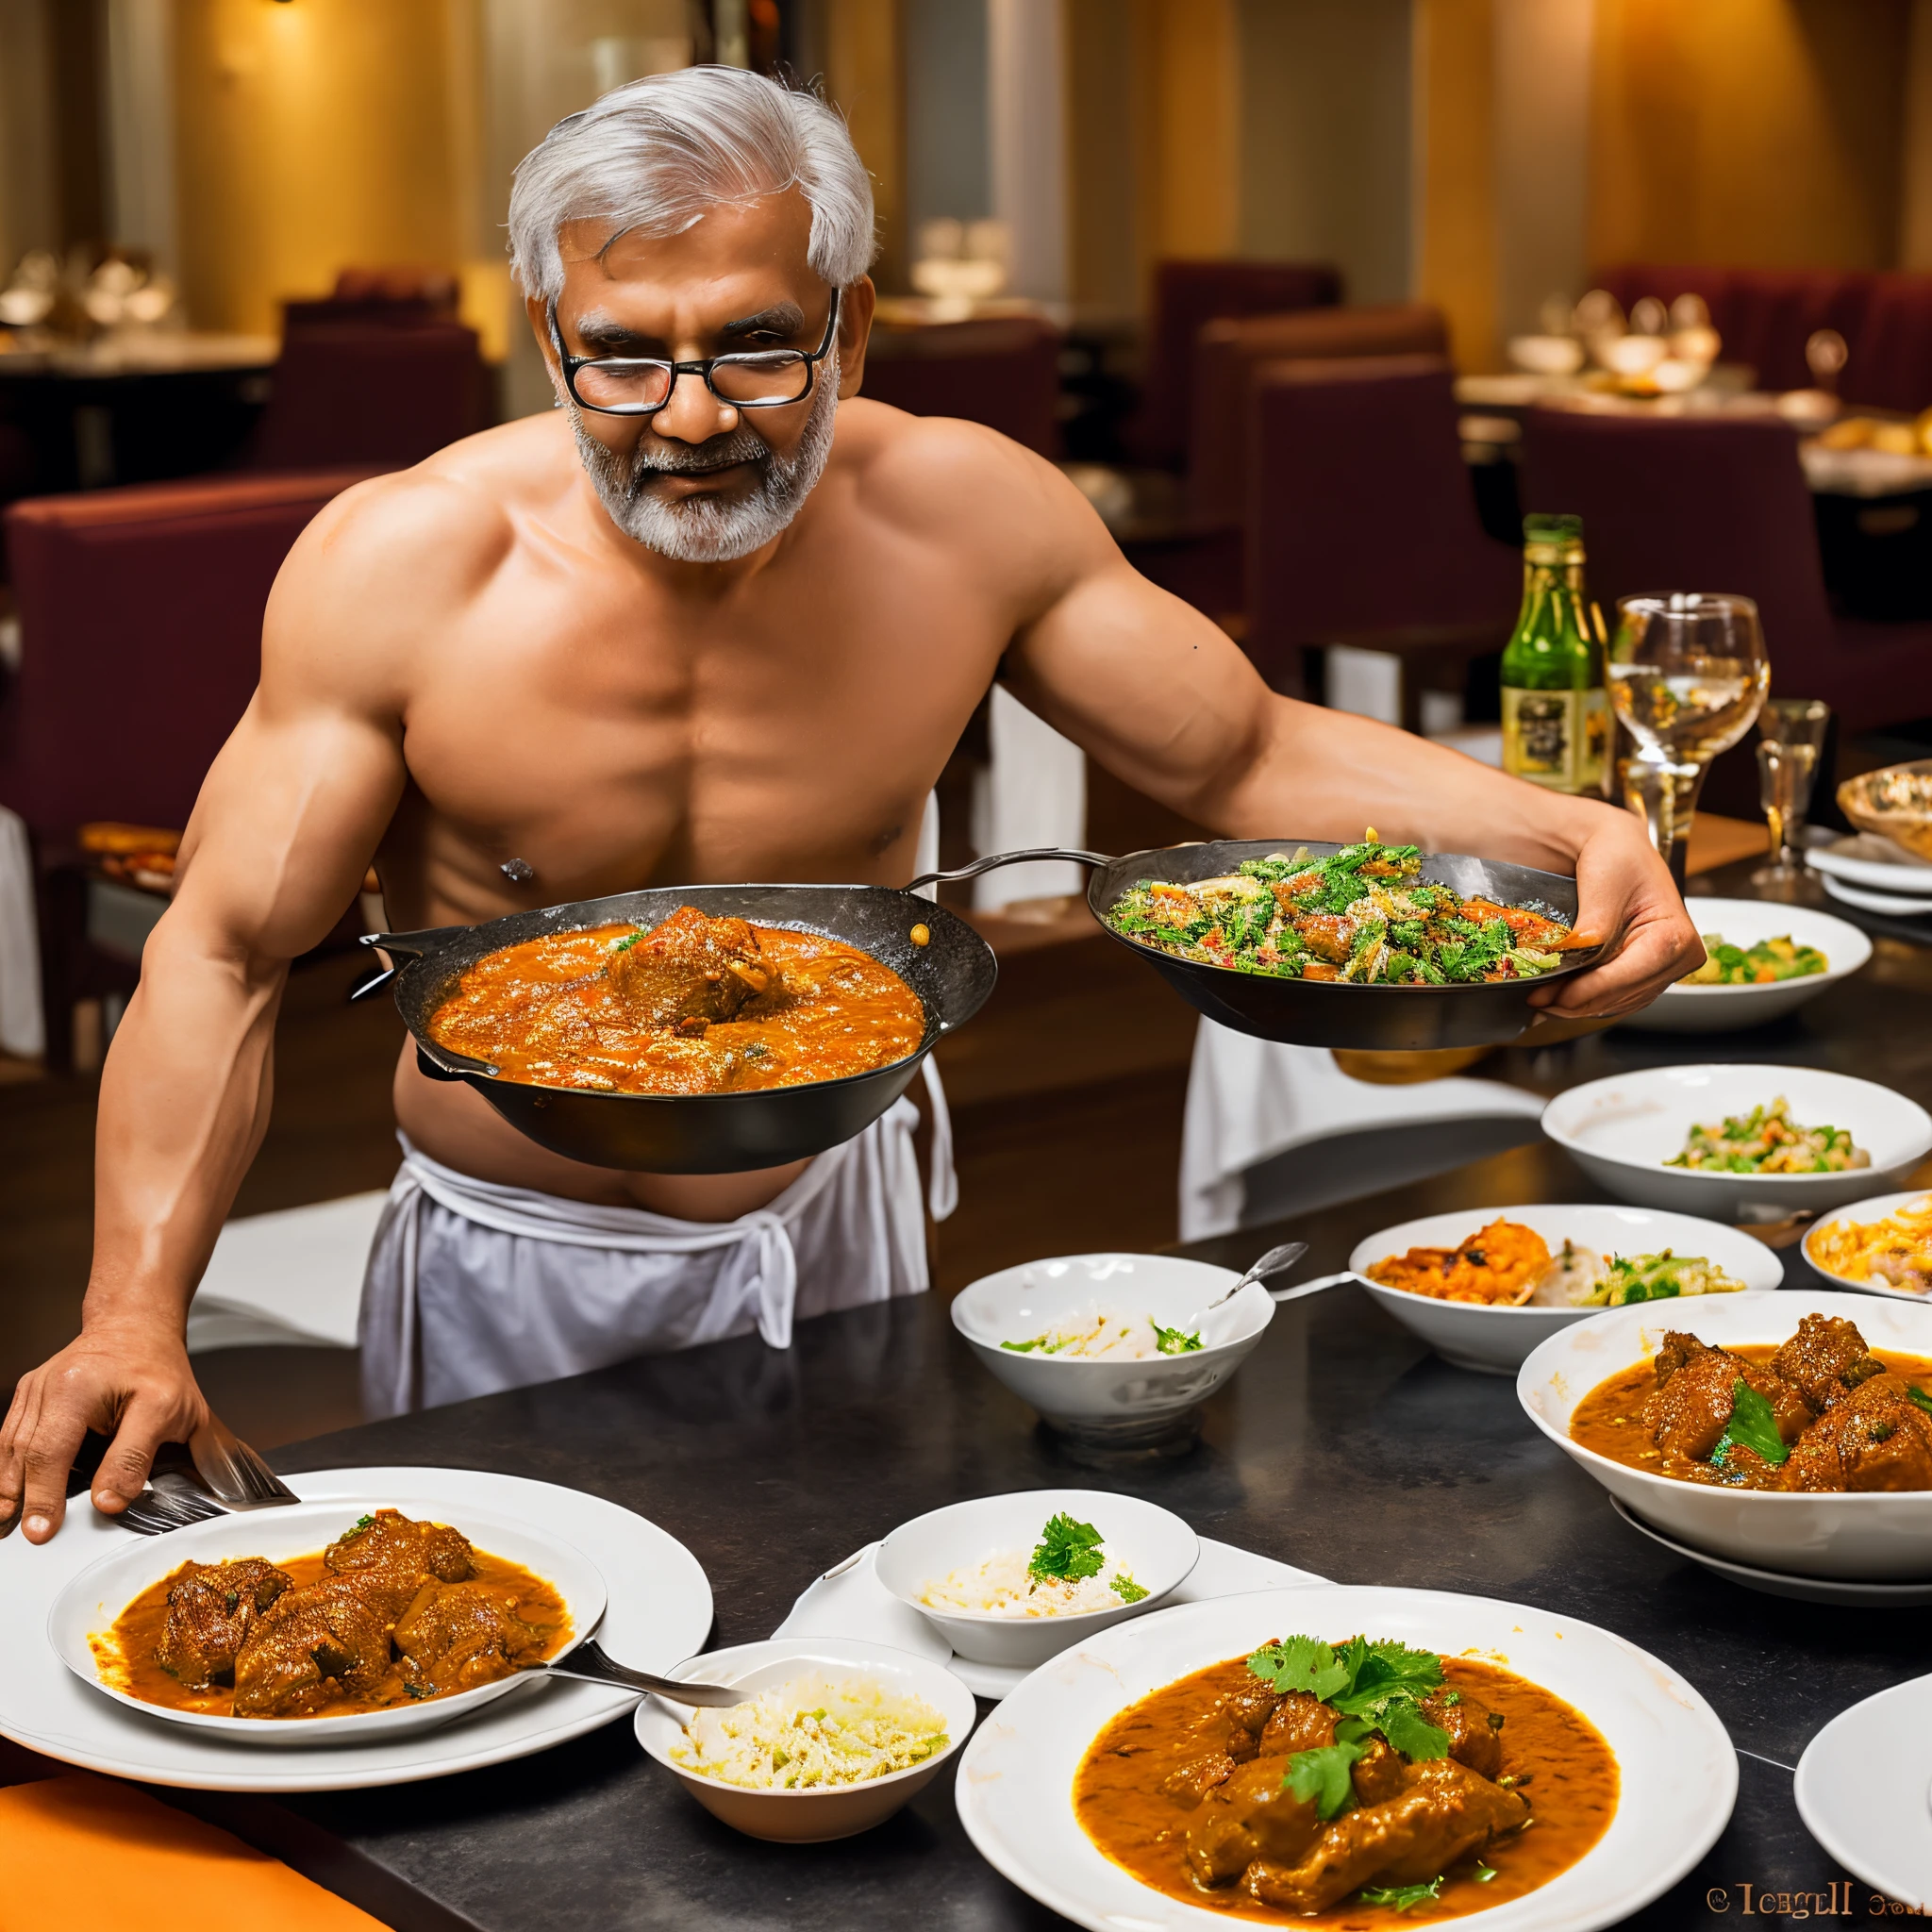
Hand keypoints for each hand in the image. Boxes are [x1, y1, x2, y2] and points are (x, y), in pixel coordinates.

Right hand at [0, 1323, 208, 1542]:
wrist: (134, 1329)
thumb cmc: (155, 1369)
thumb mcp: (170, 1409)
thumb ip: (137, 1455)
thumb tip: (109, 1500)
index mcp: (85, 1385)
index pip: (61, 1449)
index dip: (54, 1493)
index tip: (50, 1527)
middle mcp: (54, 1383)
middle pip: (33, 1449)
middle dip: (30, 1496)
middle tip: (34, 1533)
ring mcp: (35, 1387)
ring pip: (14, 1444)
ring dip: (10, 1487)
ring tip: (9, 1522)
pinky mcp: (26, 1393)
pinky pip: (9, 1435)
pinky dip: (6, 1467)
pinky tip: (7, 1494)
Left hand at [1529, 807, 1699, 1018]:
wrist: (1618, 850)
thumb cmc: (1617, 857)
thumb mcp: (1604, 885)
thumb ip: (1592, 928)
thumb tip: (1571, 960)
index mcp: (1676, 936)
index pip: (1627, 975)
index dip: (1584, 990)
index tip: (1547, 995)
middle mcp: (1678, 959)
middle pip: (1620, 995)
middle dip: (1574, 1001)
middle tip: (1535, 998)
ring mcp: (1663, 972)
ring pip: (1615, 1004)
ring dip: (1576, 1005)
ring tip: (1541, 997)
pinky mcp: (1645, 977)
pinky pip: (1614, 1000)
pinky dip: (1585, 1000)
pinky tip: (1559, 995)